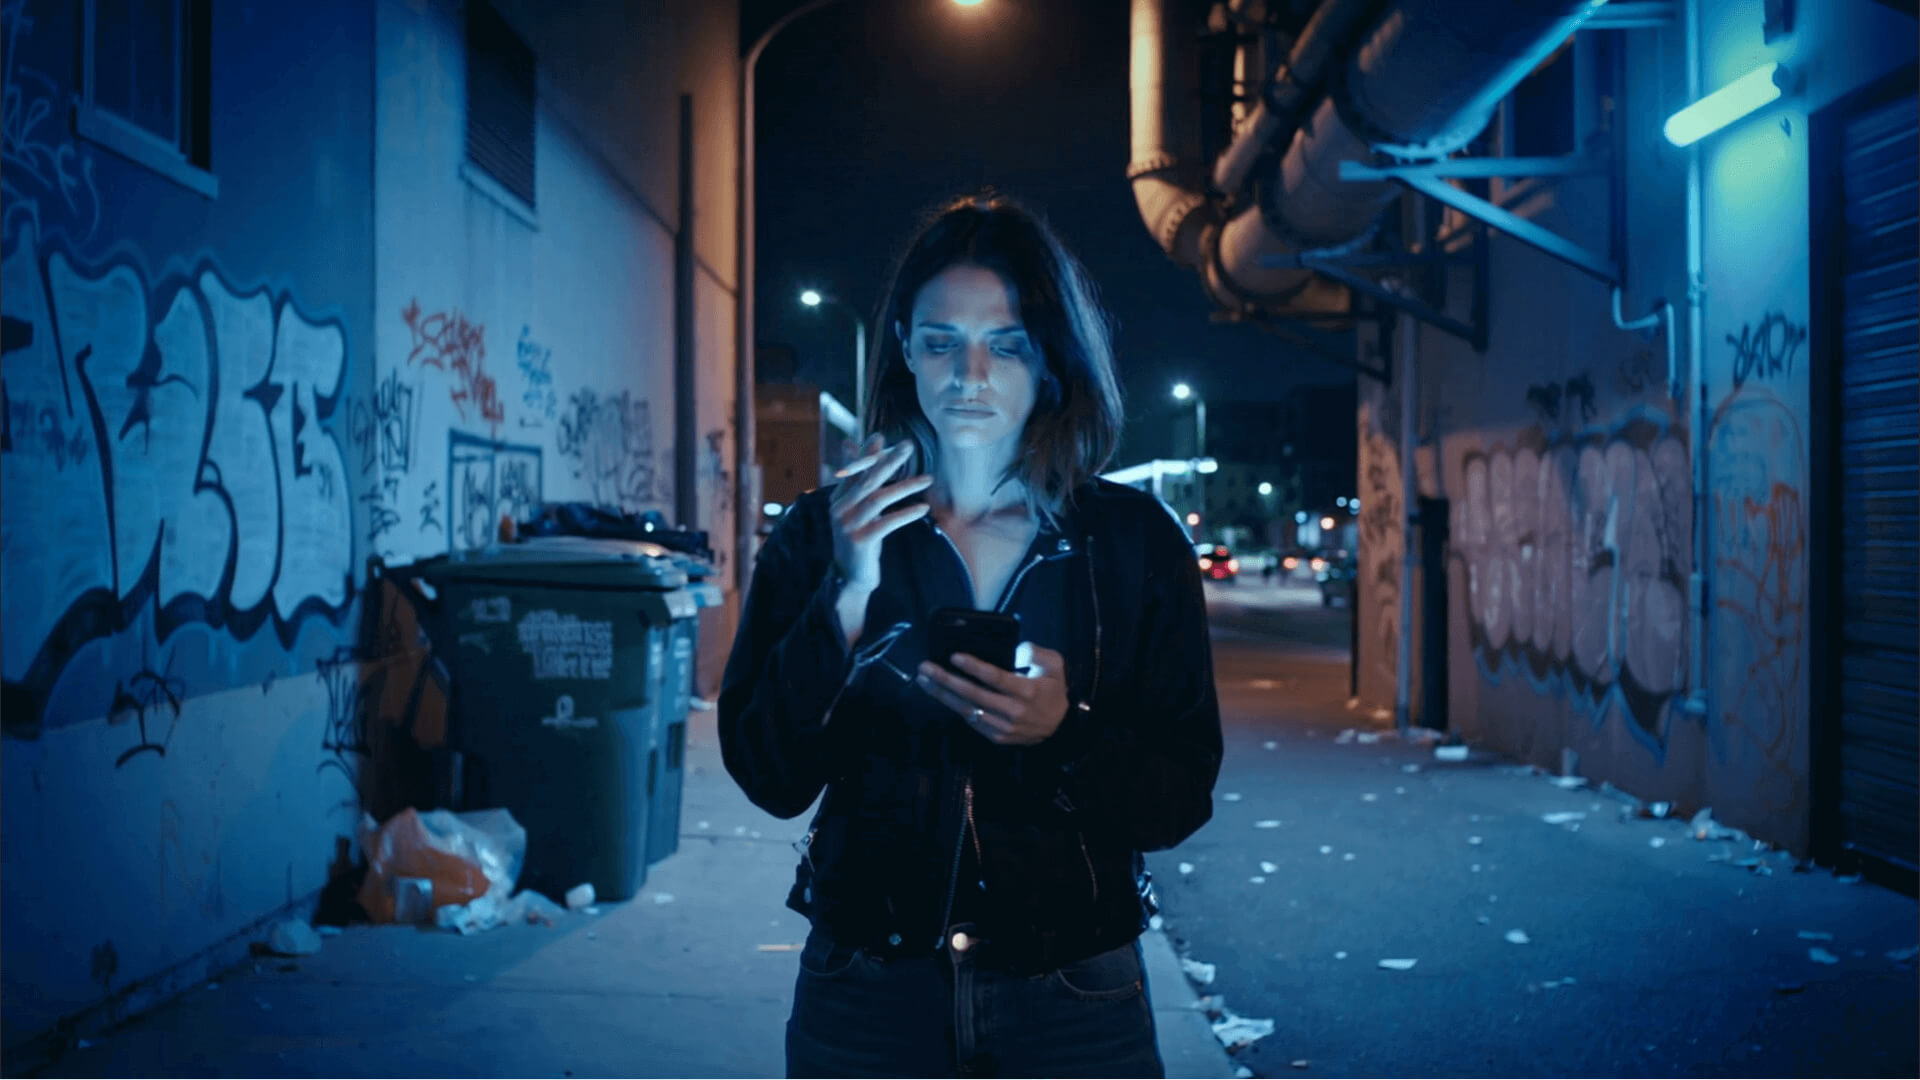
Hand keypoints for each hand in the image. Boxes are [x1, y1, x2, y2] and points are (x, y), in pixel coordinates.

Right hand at [830, 435, 931, 591]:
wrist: (850, 576)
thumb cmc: (858, 539)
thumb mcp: (856, 511)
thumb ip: (858, 483)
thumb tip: (851, 449)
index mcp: (838, 499)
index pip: (854, 470)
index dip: (866, 453)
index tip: (881, 436)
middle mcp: (840, 509)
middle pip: (867, 479)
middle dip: (888, 461)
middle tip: (908, 446)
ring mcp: (849, 525)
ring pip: (878, 499)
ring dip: (905, 487)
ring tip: (927, 479)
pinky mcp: (861, 541)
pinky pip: (887, 523)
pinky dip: (906, 514)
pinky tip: (923, 509)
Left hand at [915, 643, 1069, 747]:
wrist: (1060, 728)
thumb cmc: (1053, 692)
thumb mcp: (1055, 666)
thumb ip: (1036, 653)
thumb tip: (1015, 649)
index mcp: (1026, 691)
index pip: (994, 678)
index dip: (973, 667)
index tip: (954, 656)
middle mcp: (1012, 711)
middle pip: (973, 694)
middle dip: (946, 680)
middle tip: (926, 667)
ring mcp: (1002, 727)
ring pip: (967, 710)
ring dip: (942, 695)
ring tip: (923, 680)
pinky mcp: (996, 737)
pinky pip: (971, 721)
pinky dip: (954, 707)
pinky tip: (940, 694)